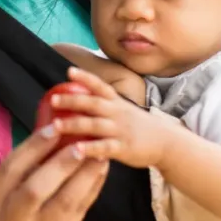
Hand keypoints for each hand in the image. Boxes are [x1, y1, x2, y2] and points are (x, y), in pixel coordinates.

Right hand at [0, 125, 108, 220]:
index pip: (11, 170)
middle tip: (82, 143)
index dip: (34, 147)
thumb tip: (52, 132)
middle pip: (36, 189)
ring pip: (64, 204)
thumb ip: (20, 166)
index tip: (54, 127)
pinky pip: (78, 214)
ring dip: (86, 176)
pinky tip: (99, 173)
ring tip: (100, 155)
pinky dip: (91, 190)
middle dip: (62, 164)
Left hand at [49, 67, 170, 168]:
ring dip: (74, 124)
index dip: (85, 77)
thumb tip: (76, 100)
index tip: (69, 71)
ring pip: (94, 125)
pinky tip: (75, 150)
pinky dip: (90, 149)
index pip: (100, 86)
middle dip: (72, 101)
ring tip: (56, 125)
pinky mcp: (124, 148)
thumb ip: (103, 106)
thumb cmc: (138, 126)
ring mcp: (120, 130)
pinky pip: (104, 148)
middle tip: (53, 99)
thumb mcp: (123, 110)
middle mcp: (117, 113)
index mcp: (116, 103)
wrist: (166, 143)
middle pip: (93, 103)